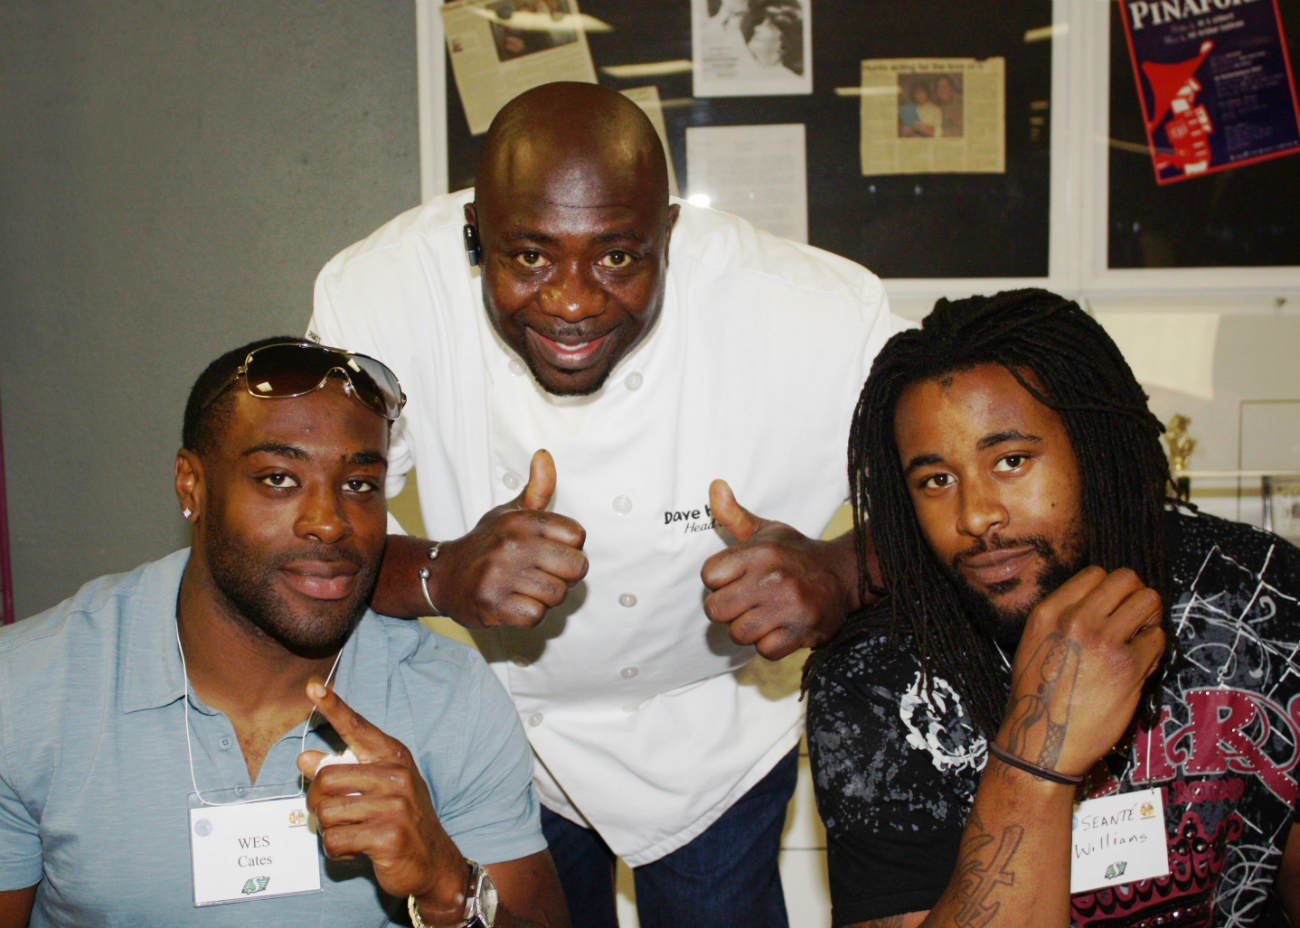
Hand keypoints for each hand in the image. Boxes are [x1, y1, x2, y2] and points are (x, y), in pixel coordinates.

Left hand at [297, 681, 467, 923]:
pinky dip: (336, 850)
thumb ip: (342, 772)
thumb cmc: (400, 819)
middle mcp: (396, 776)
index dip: (334, 706)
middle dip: (317, 802)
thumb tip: (304, 760)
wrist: (432, 860)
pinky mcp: (388, 836)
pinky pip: (336, 840)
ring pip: (327, 812)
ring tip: (348, 833)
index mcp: (392, 757)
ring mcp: (395, 805)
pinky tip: (354, 850)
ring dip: (328, 829)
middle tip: (329, 814)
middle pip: (326, 779)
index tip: (313, 686)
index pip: (357, 727)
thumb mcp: (376, 789)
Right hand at [436, 449, 587, 628]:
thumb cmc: (485, 544)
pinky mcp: (492, 604)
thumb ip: (536, 488)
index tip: (551, 551)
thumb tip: (545, 455)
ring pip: (557, 595)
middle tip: (544, 575)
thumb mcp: (509, 513)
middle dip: (566, 577)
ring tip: (526, 588)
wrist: (442, 576)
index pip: (578, 536)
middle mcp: (511, 545)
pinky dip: (528, 614)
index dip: (570, 548)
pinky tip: (514, 602)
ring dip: (546, 597)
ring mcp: (500, 575)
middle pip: (576, 568)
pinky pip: (535, 616)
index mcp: (521, 521)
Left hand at [699, 479, 851, 658]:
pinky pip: (765, 650)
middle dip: (727, 609)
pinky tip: (779, 627)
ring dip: (747, 628)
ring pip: (738, 633)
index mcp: (760, 553)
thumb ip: (734, 515)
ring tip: (763, 614)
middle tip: (746, 601)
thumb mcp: (766, 531)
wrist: (844, 575)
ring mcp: (789, 607)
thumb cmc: (796, 554)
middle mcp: (773, 578)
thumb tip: (715, 486)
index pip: (709, 575)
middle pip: (716, 610)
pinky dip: (769, 644)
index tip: (734, 579)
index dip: (717, 581)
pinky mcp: (803, 631)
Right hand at [998, 567, 1164, 776]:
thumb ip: (1064, 617)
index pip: (1096, 573)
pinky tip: (1139, 663)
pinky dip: (1154, 648)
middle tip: (1132, 619)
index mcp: (1049, 611)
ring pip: (1148, 600)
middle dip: (1134, 596)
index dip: (1109, 589)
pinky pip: (1158, 638)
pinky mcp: (1129, 667)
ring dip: (1149, 617)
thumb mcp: (1035, 643)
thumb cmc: (1038, 695)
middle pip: (1126, 578)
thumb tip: (1104, 602)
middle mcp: (1076, 619)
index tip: (1111, 608)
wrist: (1042, 740)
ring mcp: (1104, 641)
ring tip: (1138, 638)